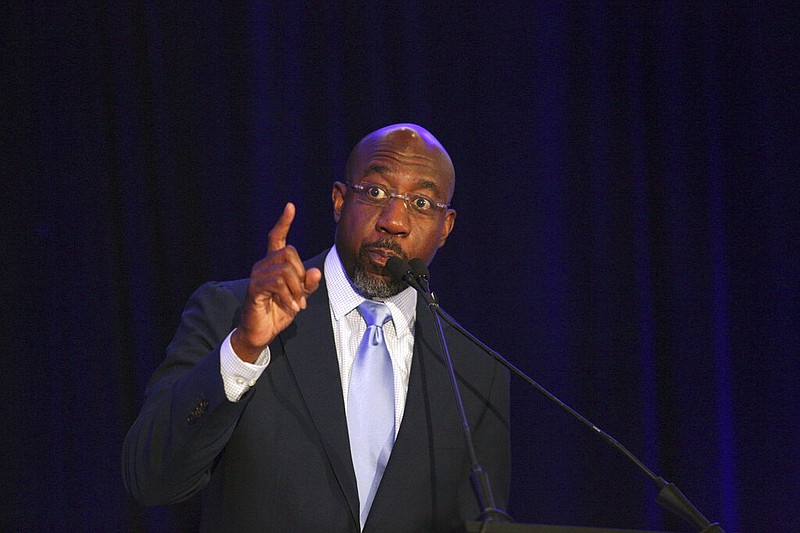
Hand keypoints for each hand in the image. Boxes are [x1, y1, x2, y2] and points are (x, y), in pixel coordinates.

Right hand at [231, 203, 321, 362]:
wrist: (260, 332)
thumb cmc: (278, 311)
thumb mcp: (299, 296)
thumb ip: (308, 284)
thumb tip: (316, 271)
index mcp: (273, 264)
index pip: (276, 237)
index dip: (283, 222)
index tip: (290, 206)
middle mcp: (262, 265)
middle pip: (289, 253)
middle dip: (301, 274)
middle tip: (302, 294)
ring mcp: (256, 276)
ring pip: (285, 269)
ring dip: (297, 289)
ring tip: (297, 304)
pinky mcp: (254, 288)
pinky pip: (277, 283)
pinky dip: (289, 296)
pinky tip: (290, 307)